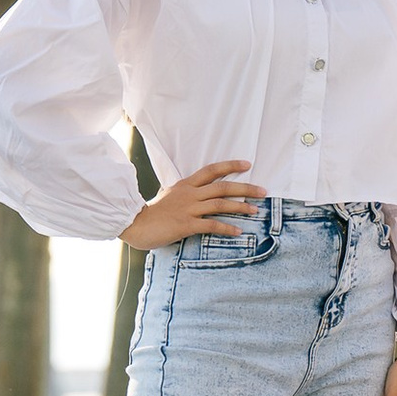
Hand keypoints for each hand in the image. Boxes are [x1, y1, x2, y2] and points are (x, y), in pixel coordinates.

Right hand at [121, 159, 264, 249]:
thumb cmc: (153, 213)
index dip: (230, 166)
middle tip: (263, 190)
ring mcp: (187, 209)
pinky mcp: (185, 224)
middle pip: (222, 186)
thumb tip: (200, 193)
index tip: (247, 164)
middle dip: (245, 188)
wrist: (133, 224)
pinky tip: (238, 231)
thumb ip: (186, 194)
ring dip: (240, 207)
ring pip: (219, 204)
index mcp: (185, 185)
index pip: (211, 170)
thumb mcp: (169, 196)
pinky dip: (226, 228)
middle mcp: (189, 194)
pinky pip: (211, 225)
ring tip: (256, 210)